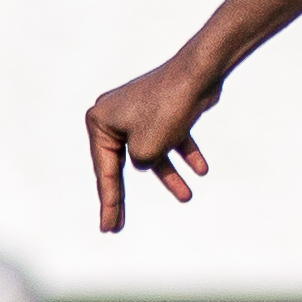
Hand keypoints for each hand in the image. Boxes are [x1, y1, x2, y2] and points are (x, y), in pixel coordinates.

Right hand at [87, 53, 221, 233]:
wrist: (199, 74)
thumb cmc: (168, 109)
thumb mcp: (147, 149)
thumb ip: (142, 163)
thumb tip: (147, 163)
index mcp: (100, 121)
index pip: (105, 170)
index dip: (109, 201)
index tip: (109, 227)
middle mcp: (115, 114)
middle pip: (122, 163)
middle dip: (124, 194)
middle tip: (118, 226)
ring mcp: (139, 112)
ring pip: (152, 152)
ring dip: (170, 174)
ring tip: (187, 196)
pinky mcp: (162, 110)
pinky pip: (170, 138)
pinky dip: (184, 153)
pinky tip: (201, 170)